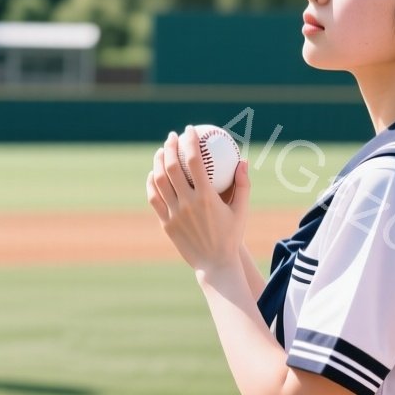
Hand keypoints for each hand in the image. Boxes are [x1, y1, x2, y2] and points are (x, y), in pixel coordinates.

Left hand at [146, 127, 252, 275]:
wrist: (215, 265)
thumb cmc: (231, 236)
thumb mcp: (241, 210)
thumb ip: (243, 184)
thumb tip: (242, 161)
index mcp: (206, 197)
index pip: (194, 161)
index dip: (190, 141)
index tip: (189, 130)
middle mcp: (187, 204)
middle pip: (172, 167)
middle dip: (170, 147)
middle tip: (172, 137)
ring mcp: (174, 214)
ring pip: (159, 181)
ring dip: (157, 162)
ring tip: (161, 151)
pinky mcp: (165, 223)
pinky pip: (154, 198)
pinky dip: (152, 183)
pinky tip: (154, 174)